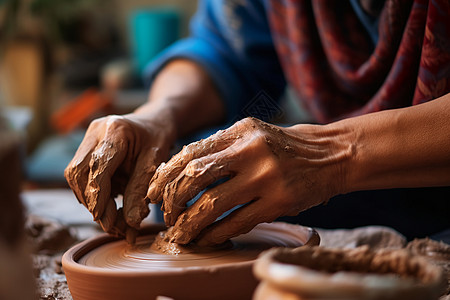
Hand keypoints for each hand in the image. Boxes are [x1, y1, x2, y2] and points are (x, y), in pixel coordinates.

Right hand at [65, 113, 173, 240]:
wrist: (155, 122)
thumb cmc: (159, 139)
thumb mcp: (156, 163)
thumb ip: (140, 190)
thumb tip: (131, 223)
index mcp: (115, 130)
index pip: (98, 167)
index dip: (99, 197)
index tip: (107, 221)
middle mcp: (95, 131)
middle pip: (79, 173)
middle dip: (93, 202)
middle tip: (112, 226)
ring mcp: (87, 137)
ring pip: (76, 176)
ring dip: (91, 200)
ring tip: (114, 217)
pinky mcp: (85, 146)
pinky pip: (80, 175)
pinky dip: (93, 192)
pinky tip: (109, 201)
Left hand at [146, 117, 348, 245]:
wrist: (331, 155)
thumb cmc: (285, 146)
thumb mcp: (253, 134)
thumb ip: (221, 147)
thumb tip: (180, 171)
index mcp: (240, 130)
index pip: (190, 152)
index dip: (165, 175)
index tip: (153, 193)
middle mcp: (250, 150)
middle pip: (195, 177)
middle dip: (173, 200)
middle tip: (167, 215)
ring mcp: (266, 177)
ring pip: (213, 204)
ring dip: (190, 223)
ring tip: (181, 234)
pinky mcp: (279, 202)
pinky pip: (237, 222)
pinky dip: (216, 234)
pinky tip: (207, 239)